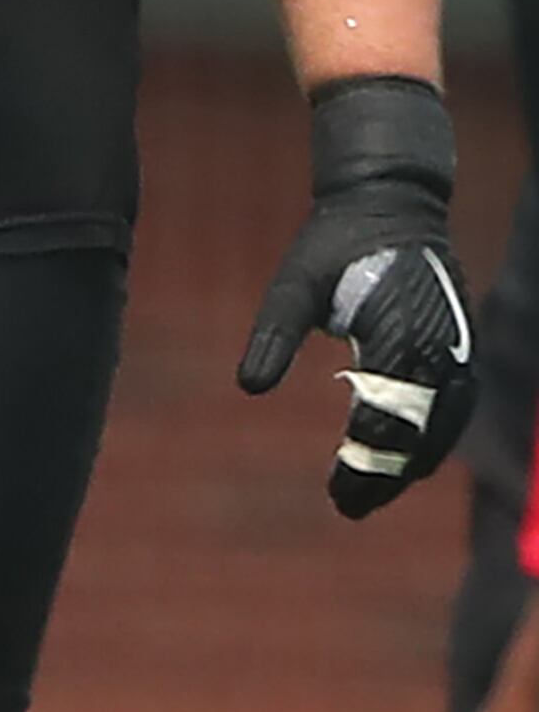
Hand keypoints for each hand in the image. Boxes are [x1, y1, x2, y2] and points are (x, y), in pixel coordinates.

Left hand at [240, 74, 474, 518]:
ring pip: (445, 424)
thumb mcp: (294, 283)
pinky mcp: (461, 343)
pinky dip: (436, 437)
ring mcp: (458, 345)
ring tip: (375, 496)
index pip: (386, 418)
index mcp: (399, 333)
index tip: (338, 495)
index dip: (364, 463)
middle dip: (388, 475)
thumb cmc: (336, 243)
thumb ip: (274, 334)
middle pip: (421, 432)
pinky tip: (411, 463)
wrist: (393, 202)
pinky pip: (456, 404)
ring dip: (414, 463)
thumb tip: (250, 387)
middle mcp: (439, 345)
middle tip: (350, 510)